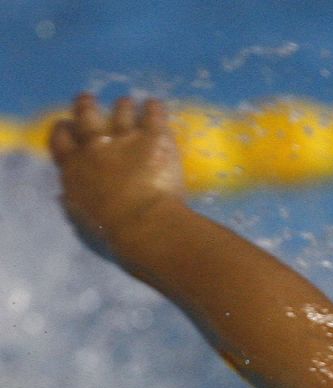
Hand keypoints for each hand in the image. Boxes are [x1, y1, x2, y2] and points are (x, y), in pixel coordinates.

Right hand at [49, 94, 185, 255]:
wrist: (144, 222)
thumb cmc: (112, 228)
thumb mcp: (82, 215)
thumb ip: (75, 198)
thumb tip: (69, 195)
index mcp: (74, 167)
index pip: (61, 139)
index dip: (64, 129)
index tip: (67, 124)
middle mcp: (95, 146)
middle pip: (86, 115)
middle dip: (86, 105)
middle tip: (88, 99)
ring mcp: (125, 138)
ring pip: (121, 111)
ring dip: (123, 106)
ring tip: (128, 102)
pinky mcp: (154, 137)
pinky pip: (153, 114)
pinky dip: (154, 108)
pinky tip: (155, 104)